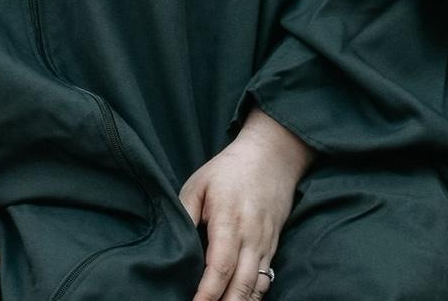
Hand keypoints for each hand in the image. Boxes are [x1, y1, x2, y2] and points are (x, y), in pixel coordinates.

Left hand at [179, 108, 314, 300]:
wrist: (271, 159)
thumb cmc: (228, 171)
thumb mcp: (199, 184)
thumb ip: (185, 213)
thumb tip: (174, 242)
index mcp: (229, 222)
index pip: (220, 267)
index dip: (207, 293)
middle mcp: (251, 239)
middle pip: (241, 287)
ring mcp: (266, 246)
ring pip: (256, 289)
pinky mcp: (273, 249)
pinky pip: (265, 282)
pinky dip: (253, 298)